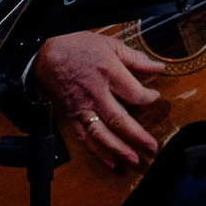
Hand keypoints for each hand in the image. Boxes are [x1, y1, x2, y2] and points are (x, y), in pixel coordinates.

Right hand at [31, 28, 165, 171]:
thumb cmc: (77, 46)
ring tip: (133, 159)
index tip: (154, 98)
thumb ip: (136, 59)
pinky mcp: (71, 115)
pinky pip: (84, 137)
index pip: (135, 94)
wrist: (45, 52)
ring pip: (101, 133)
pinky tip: (110, 161)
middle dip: (137, 135)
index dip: (148, 98)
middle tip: (151, 147)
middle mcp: (96, 94)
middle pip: (119, 119)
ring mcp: (82, 107)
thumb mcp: (110, 45)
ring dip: (118, 149)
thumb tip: (159, 68)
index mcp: (108, 73)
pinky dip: (97, 151)